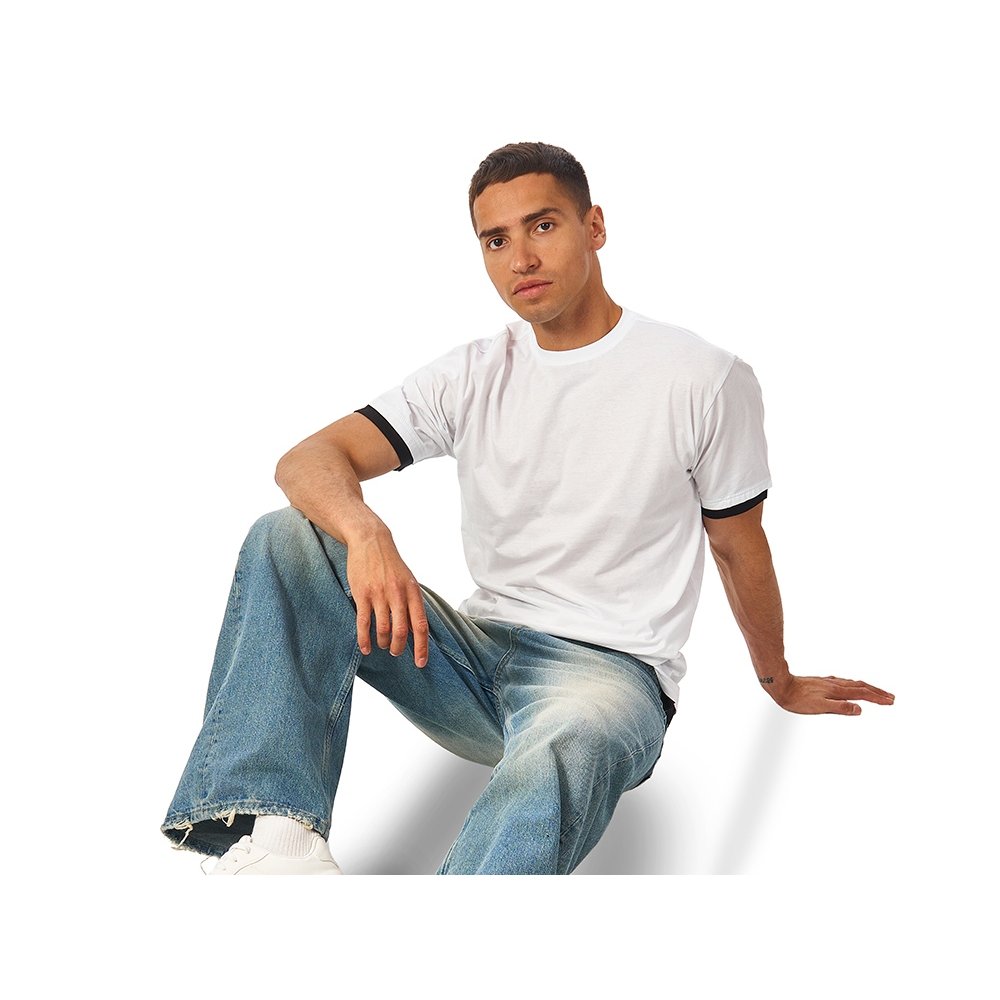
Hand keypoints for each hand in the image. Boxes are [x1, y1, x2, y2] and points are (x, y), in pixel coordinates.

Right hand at [346, 529, 428, 666]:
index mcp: (413, 592)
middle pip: (401, 632)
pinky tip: (366, 648)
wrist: (371, 541)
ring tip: (383, 646)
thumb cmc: (391, 564)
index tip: (421, 663)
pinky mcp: (362, 595)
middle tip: (396, 652)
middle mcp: (398, 594)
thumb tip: (415, 629)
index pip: (420, 625)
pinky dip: (365, 640)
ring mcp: (379, 595)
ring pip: (383, 630)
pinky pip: (363, 623)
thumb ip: (412, 603)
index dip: (421, 647)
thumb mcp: (408, 580)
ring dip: (384, 643)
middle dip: (399, 648)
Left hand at [764, 673, 894, 715]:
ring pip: (852, 683)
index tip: (891, 701)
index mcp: (837, 691)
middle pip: (861, 686)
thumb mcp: (819, 707)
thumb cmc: (797, 699)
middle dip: (877, 692)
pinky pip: (843, 682)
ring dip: (867, 688)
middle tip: (891, 697)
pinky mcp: (821, 682)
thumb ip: (840, 708)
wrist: (780, 685)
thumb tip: (860, 709)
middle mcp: (835, 684)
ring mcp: (828, 682)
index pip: (862, 694)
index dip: (877, 698)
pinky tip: (849, 686)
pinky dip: (853, 684)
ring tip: (876, 692)